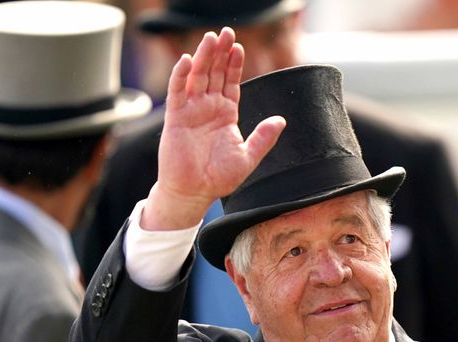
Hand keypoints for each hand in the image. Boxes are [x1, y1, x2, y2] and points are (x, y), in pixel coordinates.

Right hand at [144, 27, 285, 229]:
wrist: (195, 192)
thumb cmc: (219, 178)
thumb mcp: (248, 157)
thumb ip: (263, 138)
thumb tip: (281, 120)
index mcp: (225, 114)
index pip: (231, 82)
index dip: (234, 64)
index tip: (239, 47)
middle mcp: (208, 108)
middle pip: (215, 73)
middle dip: (220, 53)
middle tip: (225, 32)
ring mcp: (191, 111)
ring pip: (197, 77)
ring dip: (204, 57)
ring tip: (211, 38)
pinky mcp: (176, 118)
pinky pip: (178, 92)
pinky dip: (181, 76)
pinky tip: (188, 60)